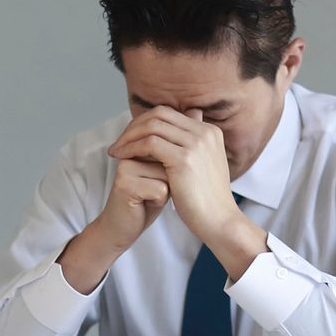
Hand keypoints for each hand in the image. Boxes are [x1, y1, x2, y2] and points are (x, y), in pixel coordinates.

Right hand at [58, 154, 168, 293]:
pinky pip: (161, 190)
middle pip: (169, 163)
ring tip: (146, 198)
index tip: (152, 184)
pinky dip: (158, 202)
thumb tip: (183, 153)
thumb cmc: (142, 205)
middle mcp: (128, 155)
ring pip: (167, 176)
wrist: (119, 229)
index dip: (170, 174)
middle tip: (149, 193)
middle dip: (168, 182)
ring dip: (163, 192)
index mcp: (136, 149)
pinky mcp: (126, 184)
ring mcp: (125, 169)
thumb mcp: (159, 178)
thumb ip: (167, 162)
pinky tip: (143, 205)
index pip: (169, 153)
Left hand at [109, 109, 266, 277]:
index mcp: (209, 131)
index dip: (145, 122)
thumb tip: (172, 139)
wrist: (220, 221)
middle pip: (159, 114)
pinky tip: (121, 158)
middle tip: (119, 142)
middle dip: (134, 125)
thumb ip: (190, 148)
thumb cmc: (207, 199)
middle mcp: (205, 132)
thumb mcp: (201, 166)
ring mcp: (196, 144)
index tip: (130, 137)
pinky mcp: (184, 159)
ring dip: (129, 136)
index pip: (169, 113)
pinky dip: (131, 148)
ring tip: (116, 150)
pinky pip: (149, 143)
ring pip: (152, 126)